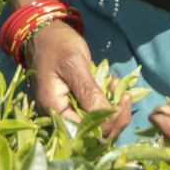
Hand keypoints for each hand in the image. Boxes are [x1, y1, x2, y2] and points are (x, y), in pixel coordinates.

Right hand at [22, 20, 130, 139]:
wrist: (44, 34)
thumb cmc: (57, 45)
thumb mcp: (74, 64)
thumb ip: (88, 92)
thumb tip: (108, 117)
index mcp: (54, 111)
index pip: (86, 133)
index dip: (109, 122)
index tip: (123, 99)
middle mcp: (58, 118)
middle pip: (92, 135)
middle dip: (114, 118)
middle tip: (125, 95)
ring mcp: (66, 113)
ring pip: (96, 126)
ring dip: (112, 109)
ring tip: (118, 86)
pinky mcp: (73, 106)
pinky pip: (92, 113)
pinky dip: (106, 103)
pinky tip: (113, 85)